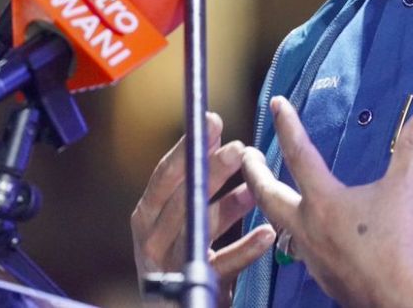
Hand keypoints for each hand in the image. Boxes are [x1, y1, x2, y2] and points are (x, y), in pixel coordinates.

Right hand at [131, 111, 275, 305]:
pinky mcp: (194, 289)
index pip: (164, 176)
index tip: (210, 122)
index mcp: (147, 217)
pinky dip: (245, 248)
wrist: (178, 306)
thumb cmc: (182, 257)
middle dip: (209, 171)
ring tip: (255, 188)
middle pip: (180, 199)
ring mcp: (171, 266)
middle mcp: (152, 240)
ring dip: (229, 205)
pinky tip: (265, 233)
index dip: (187, 148)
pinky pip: (222, 265)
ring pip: (198, 228)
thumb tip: (224, 142)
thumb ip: (200, 185)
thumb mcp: (184, 218)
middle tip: (238, 149)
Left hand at [241, 96, 412, 307]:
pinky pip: (302, 251)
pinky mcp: (325, 278)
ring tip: (272, 196)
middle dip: (254, 174)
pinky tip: (308, 235)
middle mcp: (308, 228)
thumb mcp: (407, 187)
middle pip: (269, 196)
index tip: (276, 105)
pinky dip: (297, 235)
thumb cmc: (400, 244)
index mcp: (323, 202)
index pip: (298, 153)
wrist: (406, 300)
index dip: (287, 125)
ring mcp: (313, 257)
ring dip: (272, 206)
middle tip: (246, 157)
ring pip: (281, 226)